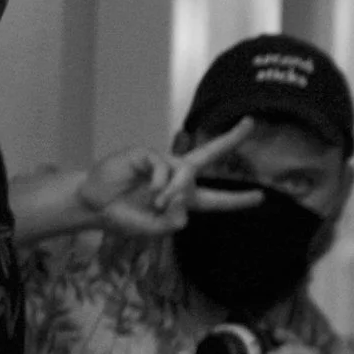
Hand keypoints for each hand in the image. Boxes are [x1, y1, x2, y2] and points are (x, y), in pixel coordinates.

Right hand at [78, 120, 256, 236]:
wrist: (93, 205)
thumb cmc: (123, 217)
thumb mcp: (151, 229)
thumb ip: (169, 224)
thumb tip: (184, 212)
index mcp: (184, 198)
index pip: (216, 199)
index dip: (238, 200)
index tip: (260, 197)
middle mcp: (177, 176)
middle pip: (210, 154)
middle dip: (231, 138)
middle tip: (251, 123)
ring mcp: (162, 163)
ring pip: (187, 172)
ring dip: (176, 190)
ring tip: (158, 202)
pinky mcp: (146, 155)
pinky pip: (164, 166)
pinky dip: (161, 182)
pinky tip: (151, 193)